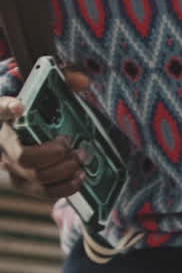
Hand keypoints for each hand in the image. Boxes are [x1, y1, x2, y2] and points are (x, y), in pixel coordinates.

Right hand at [0, 69, 89, 200]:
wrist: (34, 136)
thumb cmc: (41, 112)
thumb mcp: (48, 92)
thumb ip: (63, 80)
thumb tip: (82, 80)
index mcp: (5, 118)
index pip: (0, 110)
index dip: (8, 108)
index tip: (21, 106)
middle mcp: (5, 146)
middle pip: (25, 157)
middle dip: (54, 154)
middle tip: (73, 145)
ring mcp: (15, 169)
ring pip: (37, 177)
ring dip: (64, 170)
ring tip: (81, 160)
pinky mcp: (28, 186)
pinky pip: (46, 192)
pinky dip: (66, 187)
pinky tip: (80, 176)